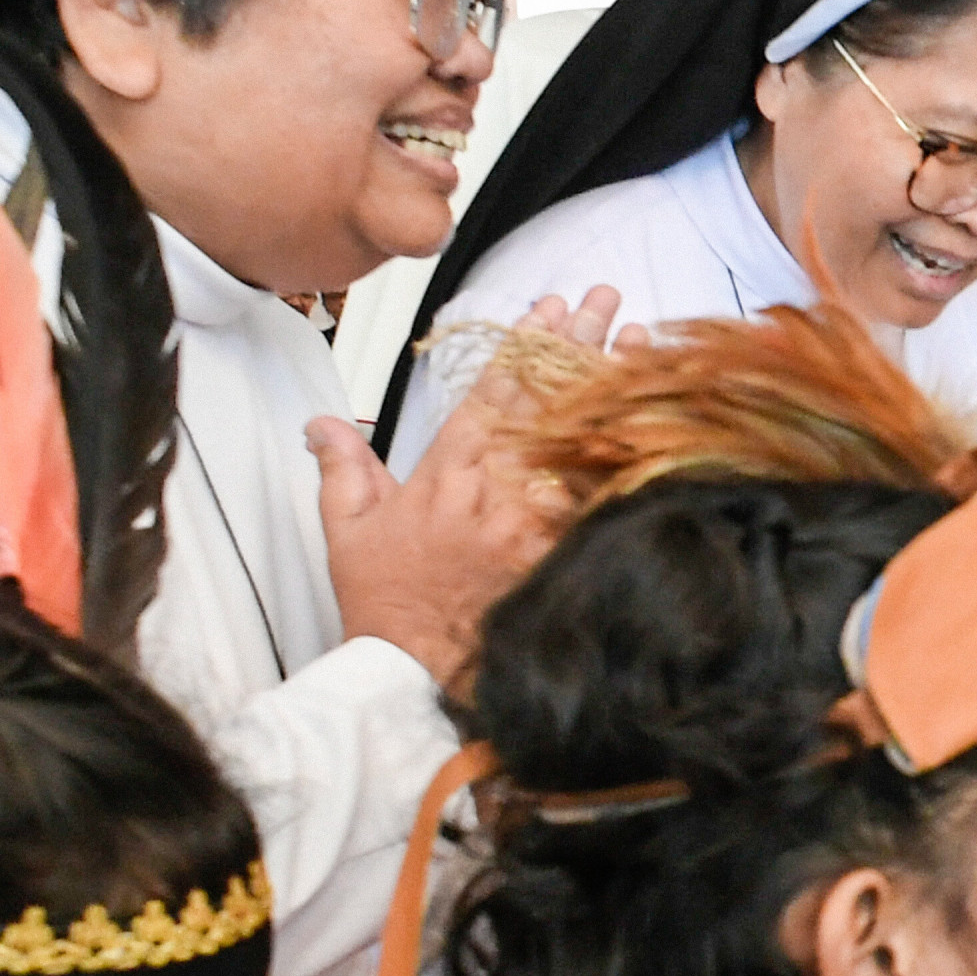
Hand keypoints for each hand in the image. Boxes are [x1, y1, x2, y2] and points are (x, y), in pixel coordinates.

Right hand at [312, 288, 599, 685]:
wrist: (414, 677)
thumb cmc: (388, 612)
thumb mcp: (348, 534)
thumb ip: (342, 470)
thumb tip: (324, 425)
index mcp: (445, 476)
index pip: (490, 391)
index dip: (523, 345)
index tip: (548, 307)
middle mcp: (493, 491)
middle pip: (542, 400)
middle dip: (575, 342)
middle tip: (605, 298)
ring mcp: (531, 524)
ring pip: (578, 436)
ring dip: (609, 384)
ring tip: (638, 338)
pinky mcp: (557, 556)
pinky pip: (599, 493)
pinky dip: (624, 451)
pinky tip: (652, 419)